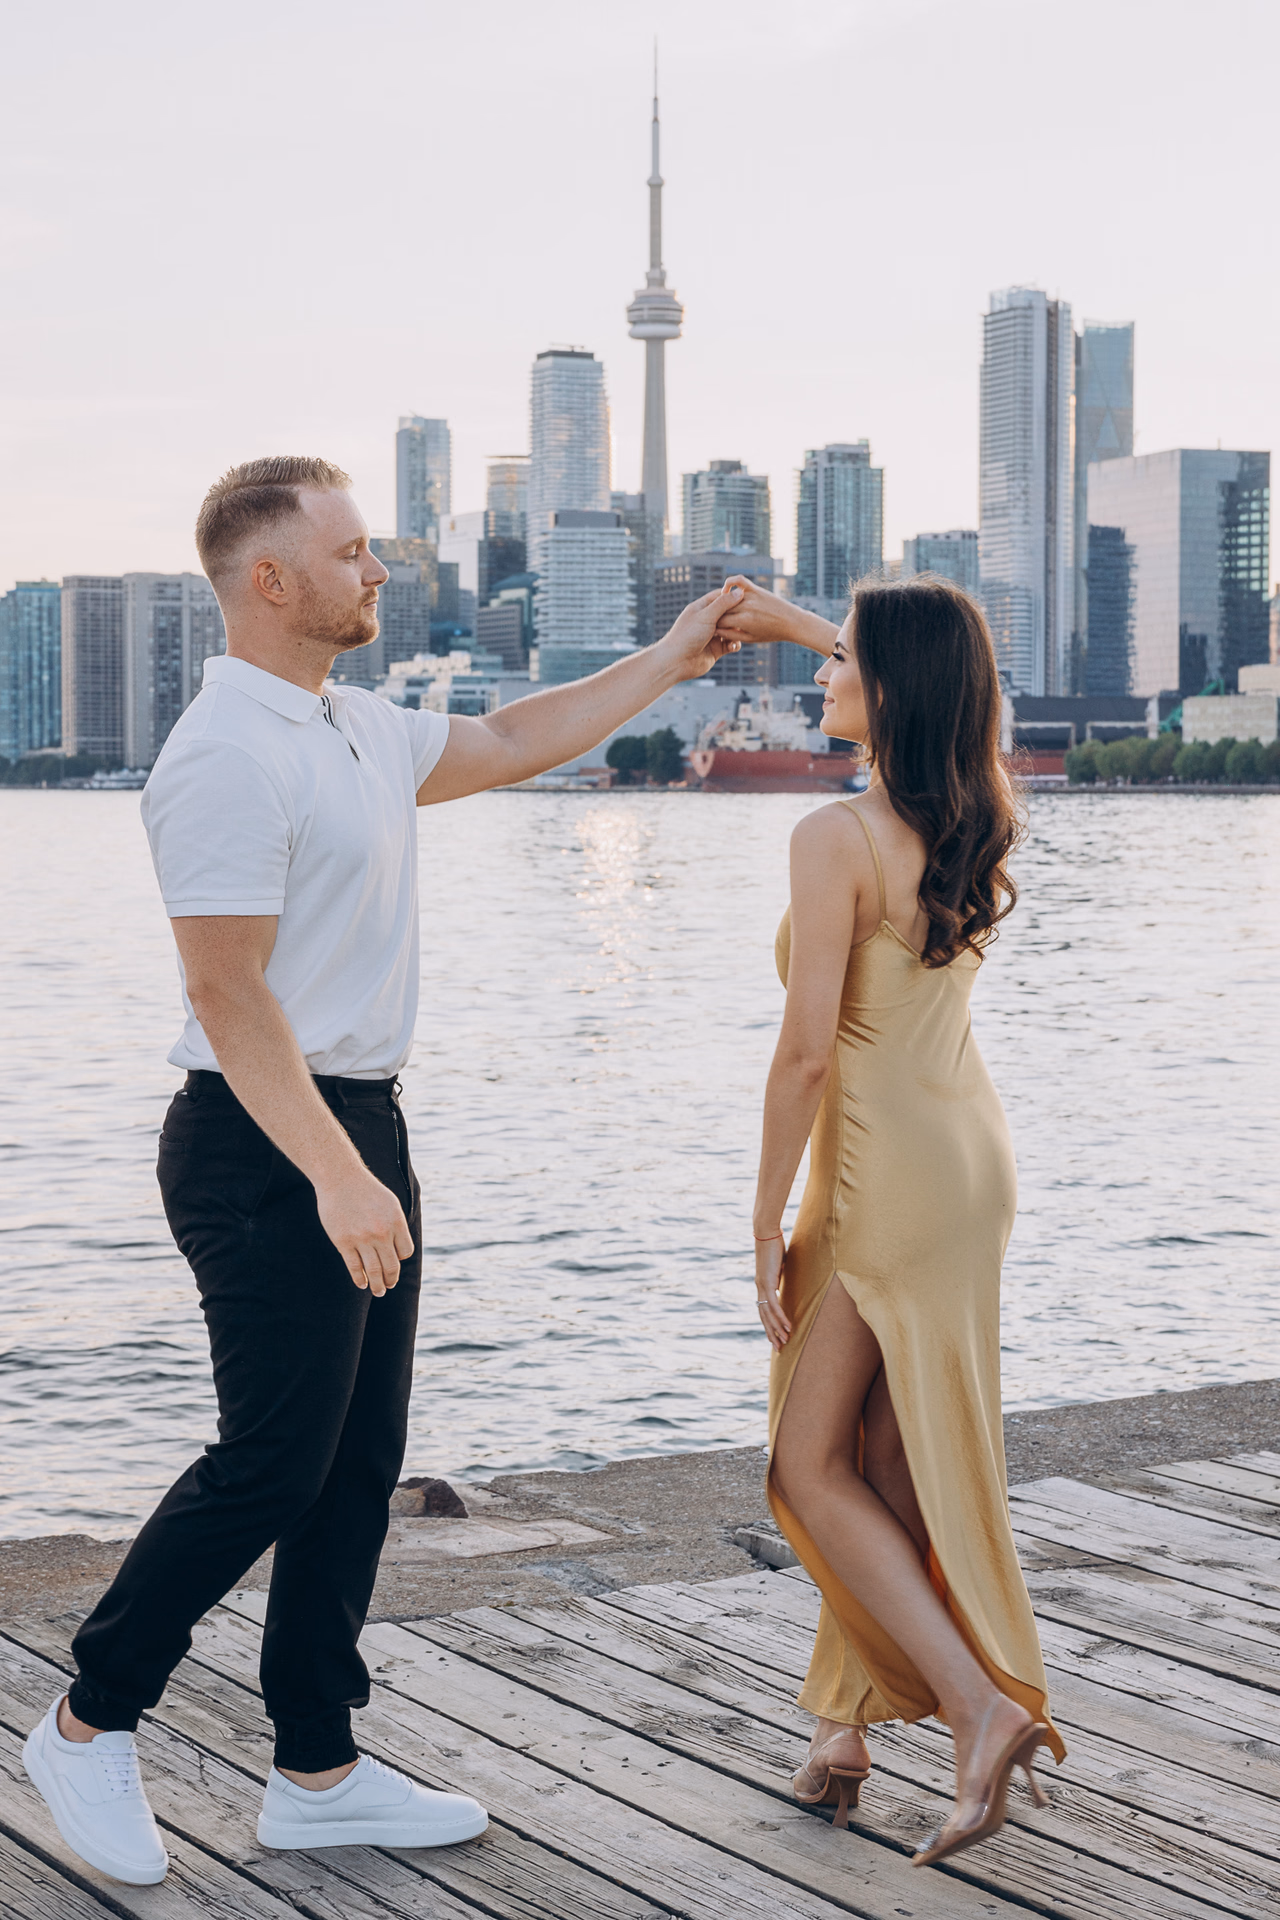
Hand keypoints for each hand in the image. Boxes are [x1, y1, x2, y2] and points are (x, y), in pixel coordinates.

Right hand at [315, 1166, 414, 1295]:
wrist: (340, 1178)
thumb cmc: (366, 1190)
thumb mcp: (390, 1203)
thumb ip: (397, 1225)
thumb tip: (401, 1251)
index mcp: (396, 1222)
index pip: (405, 1252)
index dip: (400, 1259)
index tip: (394, 1261)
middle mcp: (381, 1232)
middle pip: (391, 1266)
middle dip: (391, 1280)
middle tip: (389, 1286)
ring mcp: (361, 1238)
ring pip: (374, 1271)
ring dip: (377, 1286)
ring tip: (378, 1292)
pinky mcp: (343, 1242)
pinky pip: (354, 1267)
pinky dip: (359, 1279)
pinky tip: (362, 1283)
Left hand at [655, 584, 750, 681]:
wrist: (677, 662)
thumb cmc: (688, 635)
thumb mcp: (706, 615)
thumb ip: (723, 604)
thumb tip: (739, 591)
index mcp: (701, 608)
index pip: (720, 596)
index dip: (733, 596)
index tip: (746, 597)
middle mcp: (707, 620)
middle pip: (728, 613)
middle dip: (737, 615)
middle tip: (748, 616)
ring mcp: (712, 635)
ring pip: (731, 629)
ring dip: (737, 631)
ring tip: (738, 634)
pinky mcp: (716, 649)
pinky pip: (730, 644)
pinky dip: (734, 644)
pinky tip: (732, 646)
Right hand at [714, 577, 839, 655]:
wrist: (792, 622)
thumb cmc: (771, 633)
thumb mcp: (750, 639)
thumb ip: (732, 635)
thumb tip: (716, 630)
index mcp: (743, 621)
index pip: (719, 621)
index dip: (713, 626)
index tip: (710, 628)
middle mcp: (746, 606)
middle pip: (722, 609)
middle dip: (716, 615)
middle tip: (712, 619)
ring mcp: (751, 596)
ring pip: (728, 597)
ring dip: (721, 602)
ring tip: (720, 609)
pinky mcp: (756, 588)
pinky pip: (739, 580)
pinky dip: (730, 581)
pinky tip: (726, 589)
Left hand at [754, 1233, 790, 1350]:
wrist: (766, 1232)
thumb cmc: (774, 1244)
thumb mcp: (780, 1263)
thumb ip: (781, 1273)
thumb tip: (786, 1275)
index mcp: (762, 1285)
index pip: (765, 1309)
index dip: (770, 1324)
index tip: (776, 1336)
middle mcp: (760, 1288)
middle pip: (764, 1317)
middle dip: (771, 1333)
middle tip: (779, 1348)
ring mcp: (762, 1286)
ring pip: (768, 1315)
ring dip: (777, 1330)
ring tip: (784, 1342)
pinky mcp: (767, 1282)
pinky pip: (774, 1305)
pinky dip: (780, 1317)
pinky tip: (787, 1327)